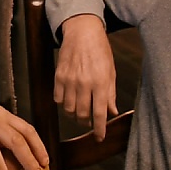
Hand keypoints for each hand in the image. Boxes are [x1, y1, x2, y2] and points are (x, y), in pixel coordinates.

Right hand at [55, 13, 116, 140]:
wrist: (82, 31)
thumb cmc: (100, 50)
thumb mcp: (111, 71)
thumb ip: (110, 94)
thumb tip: (112, 112)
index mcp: (100, 82)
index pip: (99, 113)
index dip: (99, 130)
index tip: (99, 138)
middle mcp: (84, 83)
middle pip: (82, 115)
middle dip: (86, 122)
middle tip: (90, 121)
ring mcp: (69, 80)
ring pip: (69, 109)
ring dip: (75, 114)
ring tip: (80, 110)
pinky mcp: (58, 76)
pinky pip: (58, 99)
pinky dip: (64, 103)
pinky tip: (70, 99)